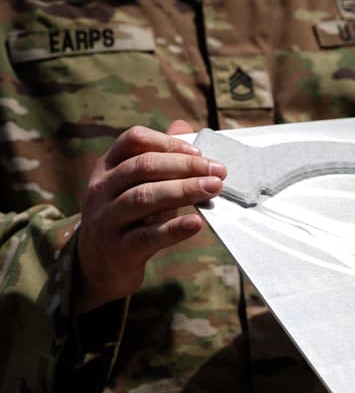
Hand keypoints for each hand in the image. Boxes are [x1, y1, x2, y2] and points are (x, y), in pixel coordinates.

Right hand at [75, 121, 224, 312]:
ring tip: (213, 188)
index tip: (199, 152)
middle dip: (185, 166)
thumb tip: (183, 125)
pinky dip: (174, 229)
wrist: (98, 266)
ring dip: (184, 190)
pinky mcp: (119, 249)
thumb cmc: (128, 219)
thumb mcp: (139, 186)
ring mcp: (107, 219)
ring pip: (144, 197)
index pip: (133, 140)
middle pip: (143, 167)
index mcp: (108, 168)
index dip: (168, 142)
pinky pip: (148, 236)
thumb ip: (161, 159)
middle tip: (218, 170)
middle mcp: (102, 189)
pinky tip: (196, 223)